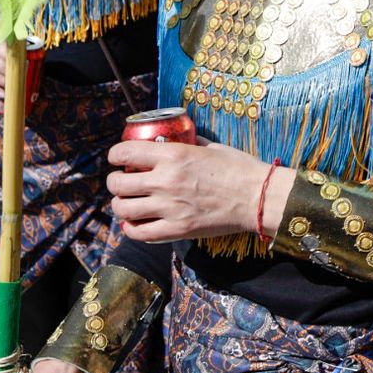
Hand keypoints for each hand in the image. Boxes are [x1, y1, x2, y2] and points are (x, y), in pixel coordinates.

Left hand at [106, 140, 295, 243]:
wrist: (258, 198)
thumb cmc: (239, 169)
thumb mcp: (212, 147)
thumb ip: (190, 144)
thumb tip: (178, 139)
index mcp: (174, 156)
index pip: (125, 153)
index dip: (115, 155)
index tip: (117, 158)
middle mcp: (166, 181)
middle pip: (118, 184)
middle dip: (114, 182)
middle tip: (119, 182)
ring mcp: (169, 208)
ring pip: (124, 209)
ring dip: (120, 205)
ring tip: (126, 203)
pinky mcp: (176, 229)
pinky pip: (140, 233)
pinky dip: (131, 229)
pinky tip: (134, 223)